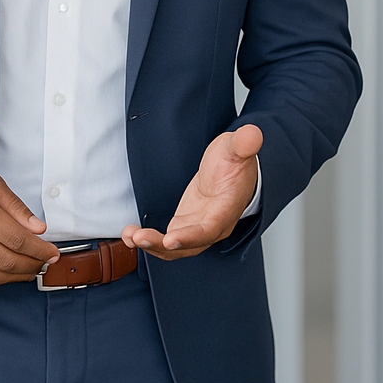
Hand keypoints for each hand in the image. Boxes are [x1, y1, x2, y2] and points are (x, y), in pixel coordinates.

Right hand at [0, 149, 62, 287]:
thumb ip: (16, 207)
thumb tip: (38, 228)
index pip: (18, 240)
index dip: (40, 250)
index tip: (52, 253)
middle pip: (6, 261)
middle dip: (32, 265)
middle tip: (44, 262)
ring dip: (14, 276)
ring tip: (28, 270)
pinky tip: (3, 274)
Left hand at [121, 124, 262, 260]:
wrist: (231, 168)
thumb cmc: (234, 161)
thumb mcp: (236, 147)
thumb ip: (242, 144)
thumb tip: (252, 134)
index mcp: (227, 209)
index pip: (210, 228)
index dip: (191, 236)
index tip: (170, 238)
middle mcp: (213, 225)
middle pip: (189, 245)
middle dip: (162, 246)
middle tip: (139, 238)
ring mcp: (198, 228)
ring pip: (175, 248)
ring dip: (152, 246)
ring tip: (129, 236)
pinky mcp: (185, 226)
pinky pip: (166, 241)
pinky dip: (149, 240)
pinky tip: (130, 234)